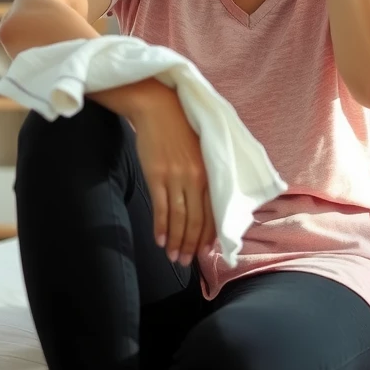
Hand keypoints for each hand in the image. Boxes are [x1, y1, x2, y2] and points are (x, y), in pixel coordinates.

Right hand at [128, 89, 215, 265]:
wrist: (157, 107)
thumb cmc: (180, 129)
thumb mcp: (201, 151)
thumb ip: (205, 176)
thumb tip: (206, 203)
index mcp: (210, 172)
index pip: (213, 213)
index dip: (209, 235)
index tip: (204, 252)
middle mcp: (196, 177)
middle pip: (196, 220)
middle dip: (192, 245)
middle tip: (186, 262)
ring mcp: (176, 176)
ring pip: (179, 218)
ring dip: (176, 241)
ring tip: (173, 257)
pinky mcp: (156, 175)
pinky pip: (161, 207)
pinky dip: (161, 227)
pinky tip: (160, 240)